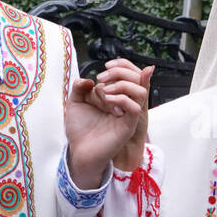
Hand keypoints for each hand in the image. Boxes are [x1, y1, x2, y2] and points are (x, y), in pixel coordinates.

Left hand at [65, 60, 153, 185]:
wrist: (79, 151)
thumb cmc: (79, 130)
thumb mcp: (75, 103)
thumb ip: (79, 88)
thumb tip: (89, 79)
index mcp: (115, 96)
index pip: (130, 74)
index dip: (121, 66)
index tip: (105, 67)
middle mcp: (124, 104)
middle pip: (137, 79)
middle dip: (120, 72)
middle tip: (101, 77)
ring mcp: (127, 115)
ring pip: (141, 91)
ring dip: (123, 84)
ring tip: (105, 90)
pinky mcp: (128, 126)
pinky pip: (134, 107)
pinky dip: (121, 99)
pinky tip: (107, 100)